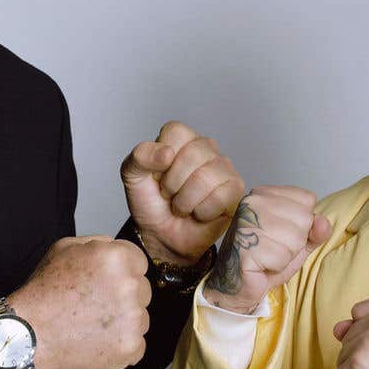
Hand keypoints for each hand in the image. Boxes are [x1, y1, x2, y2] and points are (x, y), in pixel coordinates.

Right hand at [6, 236, 151, 368]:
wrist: (29, 335)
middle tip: (94, 305)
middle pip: (142, 290)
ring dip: (123, 321)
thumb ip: (98, 242)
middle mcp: (130, 286)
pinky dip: (120, 345)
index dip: (120, 273)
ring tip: (91, 323)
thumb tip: (115, 246)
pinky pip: (136, 343)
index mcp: (117, 258)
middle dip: (123, 297)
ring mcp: (133, 319)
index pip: (139, 262)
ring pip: (140, 318)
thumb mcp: (64, 248)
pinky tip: (96, 340)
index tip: (104, 284)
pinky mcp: (131, 347)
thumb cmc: (43, 293)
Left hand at [120, 121, 244, 265]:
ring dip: (185, 201)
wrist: (161, 236)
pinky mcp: (236, 191)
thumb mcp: (132, 176)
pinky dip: (202, 212)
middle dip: (173, 184)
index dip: (161, 159)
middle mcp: (206, 148)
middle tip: (169, 195)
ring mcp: (224, 168)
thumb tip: (168, 153)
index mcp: (182, 138)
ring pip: (205, 177)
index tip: (157, 175)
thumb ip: (140, 156)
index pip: (176, 132)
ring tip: (182, 206)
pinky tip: (199, 213)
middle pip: (193, 154)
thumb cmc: (150, 203)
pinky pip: (220, 197)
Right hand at [202, 185, 331, 314]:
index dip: (303, 224)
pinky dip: (276, 267)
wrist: (237, 285)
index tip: (282, 235)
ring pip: (295, 239)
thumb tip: (323, 222)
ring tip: (268, 257)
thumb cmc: (266, 260)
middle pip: (304, 218)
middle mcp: (253, 202)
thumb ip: (315, 230)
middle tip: (274, 249)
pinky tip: (261, 266)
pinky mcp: (244, 244)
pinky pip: (281, 257)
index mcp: (265, 194)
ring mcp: (246, 221)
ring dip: (286, 256)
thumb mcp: (298, 242)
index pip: (307, 199)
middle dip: (295, 242)